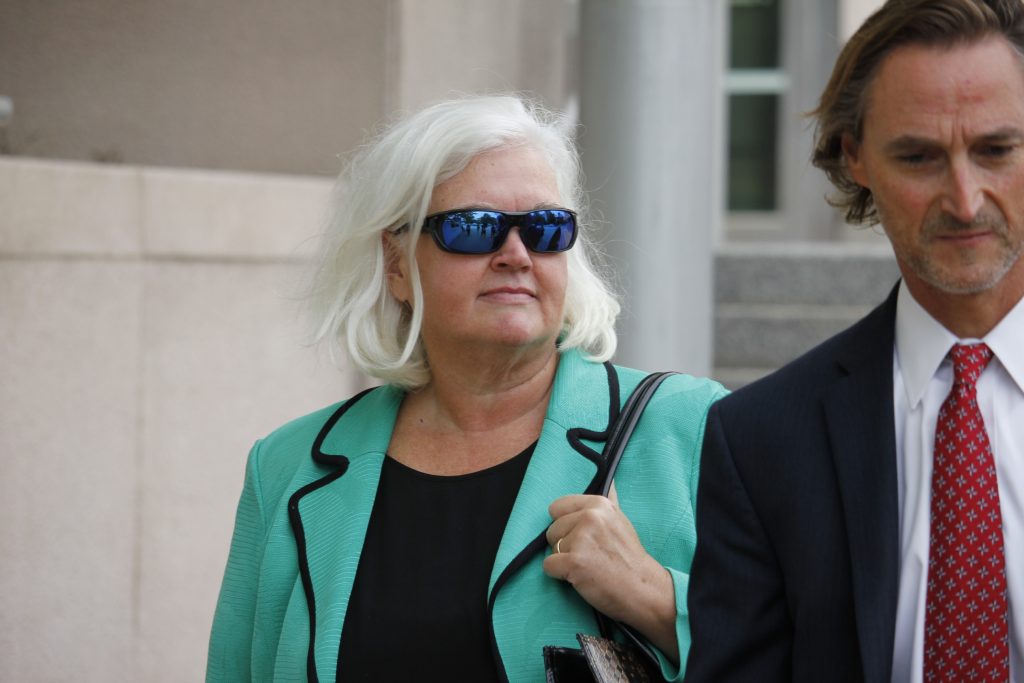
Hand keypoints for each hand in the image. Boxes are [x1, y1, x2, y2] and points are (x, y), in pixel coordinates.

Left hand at [543, 484, 678, 662]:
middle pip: (552, 529)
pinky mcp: (574, 562)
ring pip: (551, 548)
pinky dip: (560, 575)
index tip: (584, 537)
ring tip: (589, 566)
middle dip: (565, 544)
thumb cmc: (629, 558)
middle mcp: (590, 517)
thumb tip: (609, 479)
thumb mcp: (620, 520)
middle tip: (590, 555)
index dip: (566, 525)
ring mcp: (582, 539)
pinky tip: (581, 577)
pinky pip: (548, 566)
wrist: (642, 589)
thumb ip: (609, 500)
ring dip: (564, 560)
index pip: (557, 507)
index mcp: (599, 504)